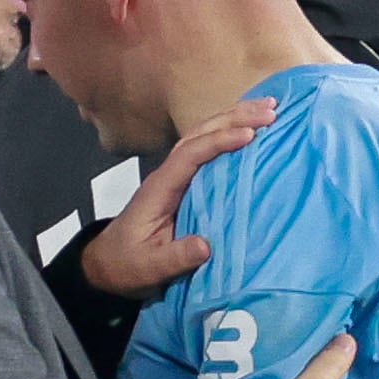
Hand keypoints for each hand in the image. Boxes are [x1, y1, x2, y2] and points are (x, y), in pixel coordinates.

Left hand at [79, 98, 278, 299]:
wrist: (107, 266)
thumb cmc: (128, 265)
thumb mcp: (149, 268)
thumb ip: (176, 258)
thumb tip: (206, 245)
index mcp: (160, 188)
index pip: (190, 155)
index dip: (219, 142)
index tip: (250, 135)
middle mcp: (168, 174)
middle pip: (199, 134)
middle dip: (234, 118)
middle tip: (271, 110)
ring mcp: (176, 176)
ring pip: (204, 137)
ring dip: (234, 120)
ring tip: (268, 109)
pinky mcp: (185, 184)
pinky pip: (208, 152)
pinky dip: (229, 135)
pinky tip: (251, 130)